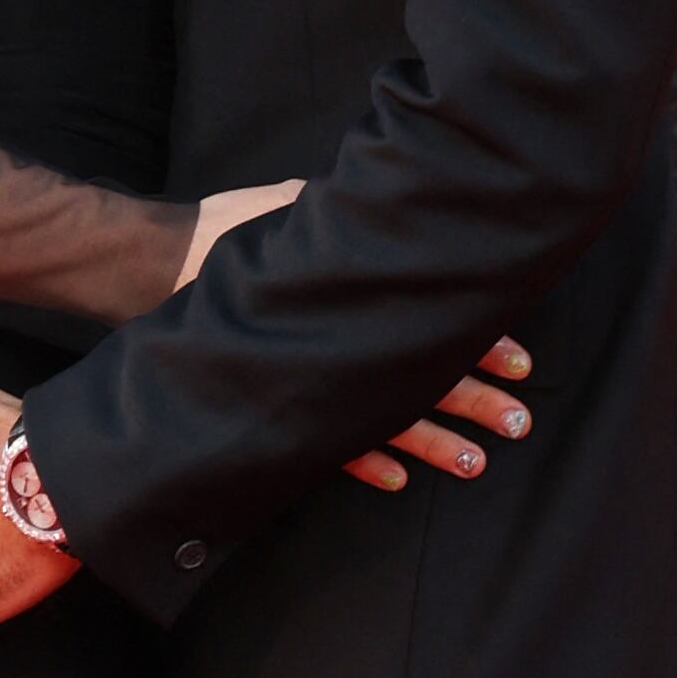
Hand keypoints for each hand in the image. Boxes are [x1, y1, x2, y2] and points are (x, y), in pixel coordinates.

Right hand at [180, 185, 533, 490]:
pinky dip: (363, 461)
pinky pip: (326, 443)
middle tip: (519, 419)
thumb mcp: (293, 207)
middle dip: (473, 398)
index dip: (477, 340)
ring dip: (433, 442)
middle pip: (418, 373)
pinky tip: (396, 479)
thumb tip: (393, 198)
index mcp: (351, 289)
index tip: (518, 359)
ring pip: (383, 419)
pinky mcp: (277, 398)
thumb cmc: (229, 231)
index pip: (428, 317)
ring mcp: (307, 375)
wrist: (157, 265)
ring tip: (476, 463)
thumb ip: (343, 215)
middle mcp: (335, 337)